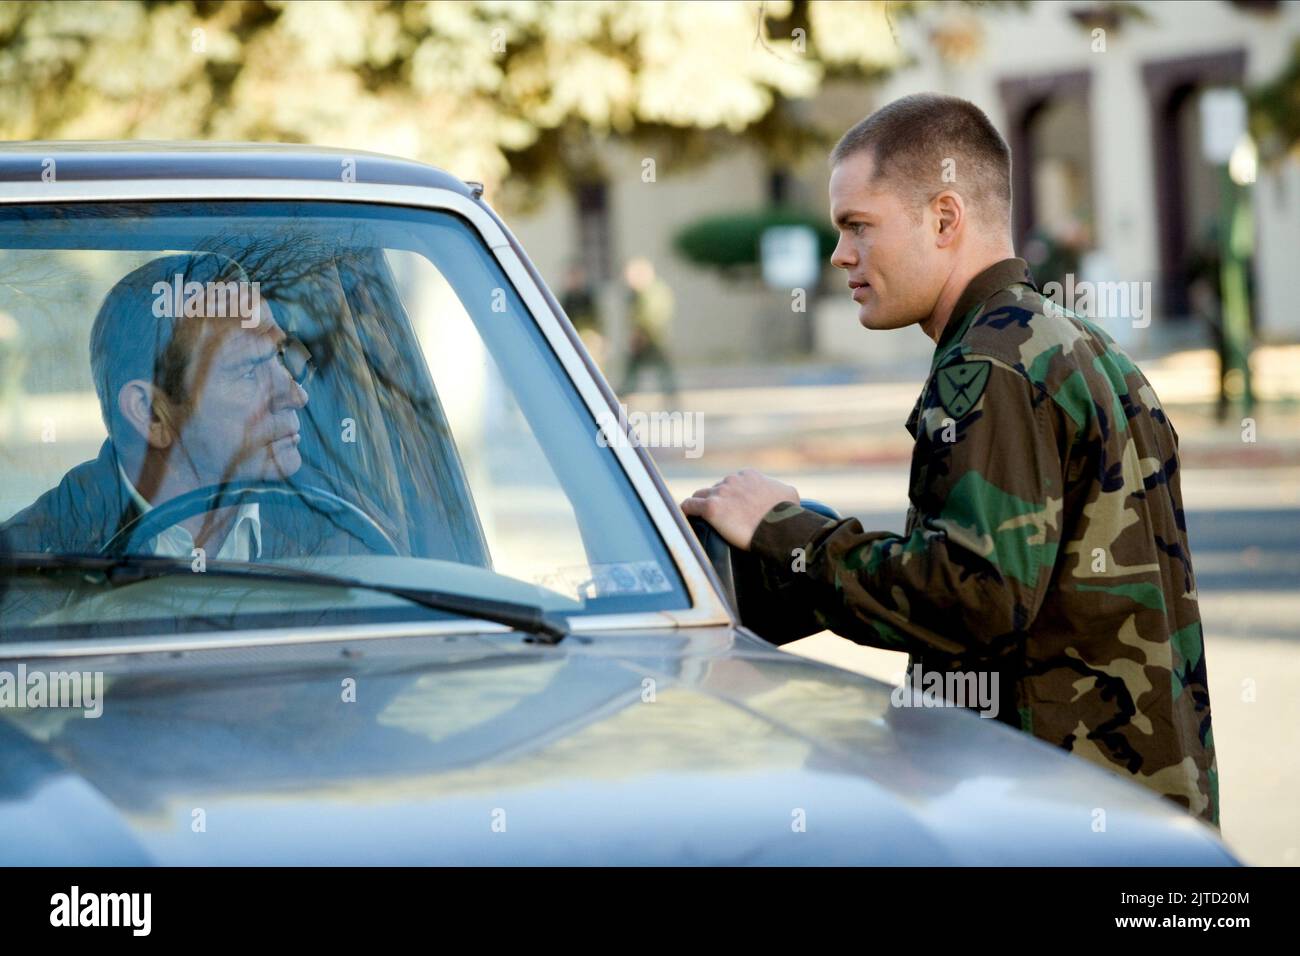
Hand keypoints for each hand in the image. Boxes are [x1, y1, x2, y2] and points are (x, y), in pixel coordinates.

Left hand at [680, 468, 798, 550]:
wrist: (780, 527)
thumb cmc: (787, 514)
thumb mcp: (789, 494)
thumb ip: (779, 490)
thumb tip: (781, 495)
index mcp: (748, 475)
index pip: (732, 483)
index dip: (730, 496)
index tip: (732, 508)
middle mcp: (733, 480)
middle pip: (715, 489)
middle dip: (717, 501)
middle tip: (719, 518)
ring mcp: (720, 492)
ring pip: (700, 495)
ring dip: (700, 504)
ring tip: (698, 518)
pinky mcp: (711, 508)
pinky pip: (689, 506)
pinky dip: (686, 511)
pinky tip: (685, 518)